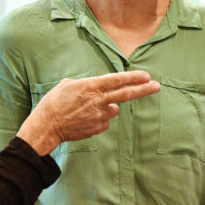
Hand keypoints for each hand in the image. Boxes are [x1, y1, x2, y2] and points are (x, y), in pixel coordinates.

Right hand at [18, 71, 160, 155]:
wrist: (46, 127)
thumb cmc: (53, 103)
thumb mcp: (67, 85)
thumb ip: (86, 85)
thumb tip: (96, 89)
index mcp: (91, 87)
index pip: (117, 80)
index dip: (133, 78)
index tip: (147, 76)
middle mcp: (98, 101)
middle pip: (126, 95)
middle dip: (144, 90)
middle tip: (157, 86)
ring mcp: (99, 116)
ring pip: (113, 109)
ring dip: (106, 108)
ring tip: (86, 110)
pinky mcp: (98, 129)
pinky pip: (104, 122)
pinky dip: (98, 119)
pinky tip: (84, 120)